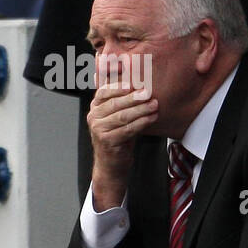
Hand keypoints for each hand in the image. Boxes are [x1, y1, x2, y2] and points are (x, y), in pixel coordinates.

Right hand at [88, 75, 157, 208]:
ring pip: (122, 116)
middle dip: (134, 97)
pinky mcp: (107, 141)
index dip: (119, 86)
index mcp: (95, 107)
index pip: (104, 91)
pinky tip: (152, 118)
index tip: (134, 82)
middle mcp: (93, 117)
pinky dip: (141, 122)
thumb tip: (140, 83)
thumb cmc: (118, 137)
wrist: (112, 165)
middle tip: (149, 92)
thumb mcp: (118, 117)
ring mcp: (98, 130)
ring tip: (155, 105)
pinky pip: (127, 129)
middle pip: (115, 103)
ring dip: (141, 109)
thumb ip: (123, 101)